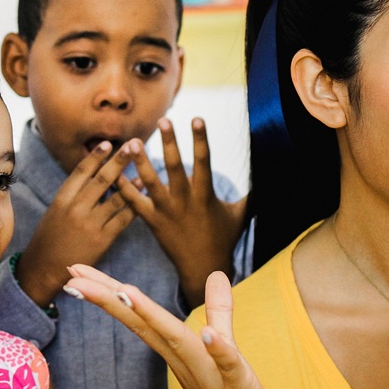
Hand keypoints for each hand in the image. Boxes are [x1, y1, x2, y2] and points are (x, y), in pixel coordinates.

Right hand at [13, 140, 138, 305]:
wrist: (46, 268)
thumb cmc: (50, 237)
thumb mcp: (55, 210)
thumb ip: (72, 193)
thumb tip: (90, 172)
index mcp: (62, 199)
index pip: (81, 171)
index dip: (95, 157)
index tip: (107, 143)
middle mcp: (76, 208)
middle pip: (101, 180)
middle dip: (118, 161)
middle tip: (132, 145)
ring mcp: (91, 224)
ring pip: (116, 198)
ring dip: (131, 181)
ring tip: (143, 167)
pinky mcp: (103, 239)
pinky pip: (123, 219)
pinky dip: (134, 205)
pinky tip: (143, 195)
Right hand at [65, 266, 292, 388]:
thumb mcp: (227, 351)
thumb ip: (220, 312)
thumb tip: (217, 273)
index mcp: (180, 353)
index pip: (140, 318)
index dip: (109, 293)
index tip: (75, 270)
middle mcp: (187, 365)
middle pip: (145, 326)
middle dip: (110, 299)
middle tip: (72, 276)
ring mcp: (211, 379)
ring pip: (178, 343)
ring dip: (153, 318)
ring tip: (124, 290)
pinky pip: (229, 369)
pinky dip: (221, 351)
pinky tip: (209, 335)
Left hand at [121, 119, 246, 305]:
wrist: (203, 270)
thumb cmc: (223, 239)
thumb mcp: (241, 215)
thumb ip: (253, 195)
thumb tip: (273, 180)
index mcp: (206, 195)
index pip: (203, 161)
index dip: (200, 139)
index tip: (196, 118)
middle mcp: (185, 201)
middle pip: (175, 167)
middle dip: (169, 143)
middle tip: (162, 120)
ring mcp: (167, 211)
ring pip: (150, 182)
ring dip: (140, 162)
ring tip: (131, 142)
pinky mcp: (152, 222)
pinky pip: (135, 203)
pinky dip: (125, 188)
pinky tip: (114, 174)